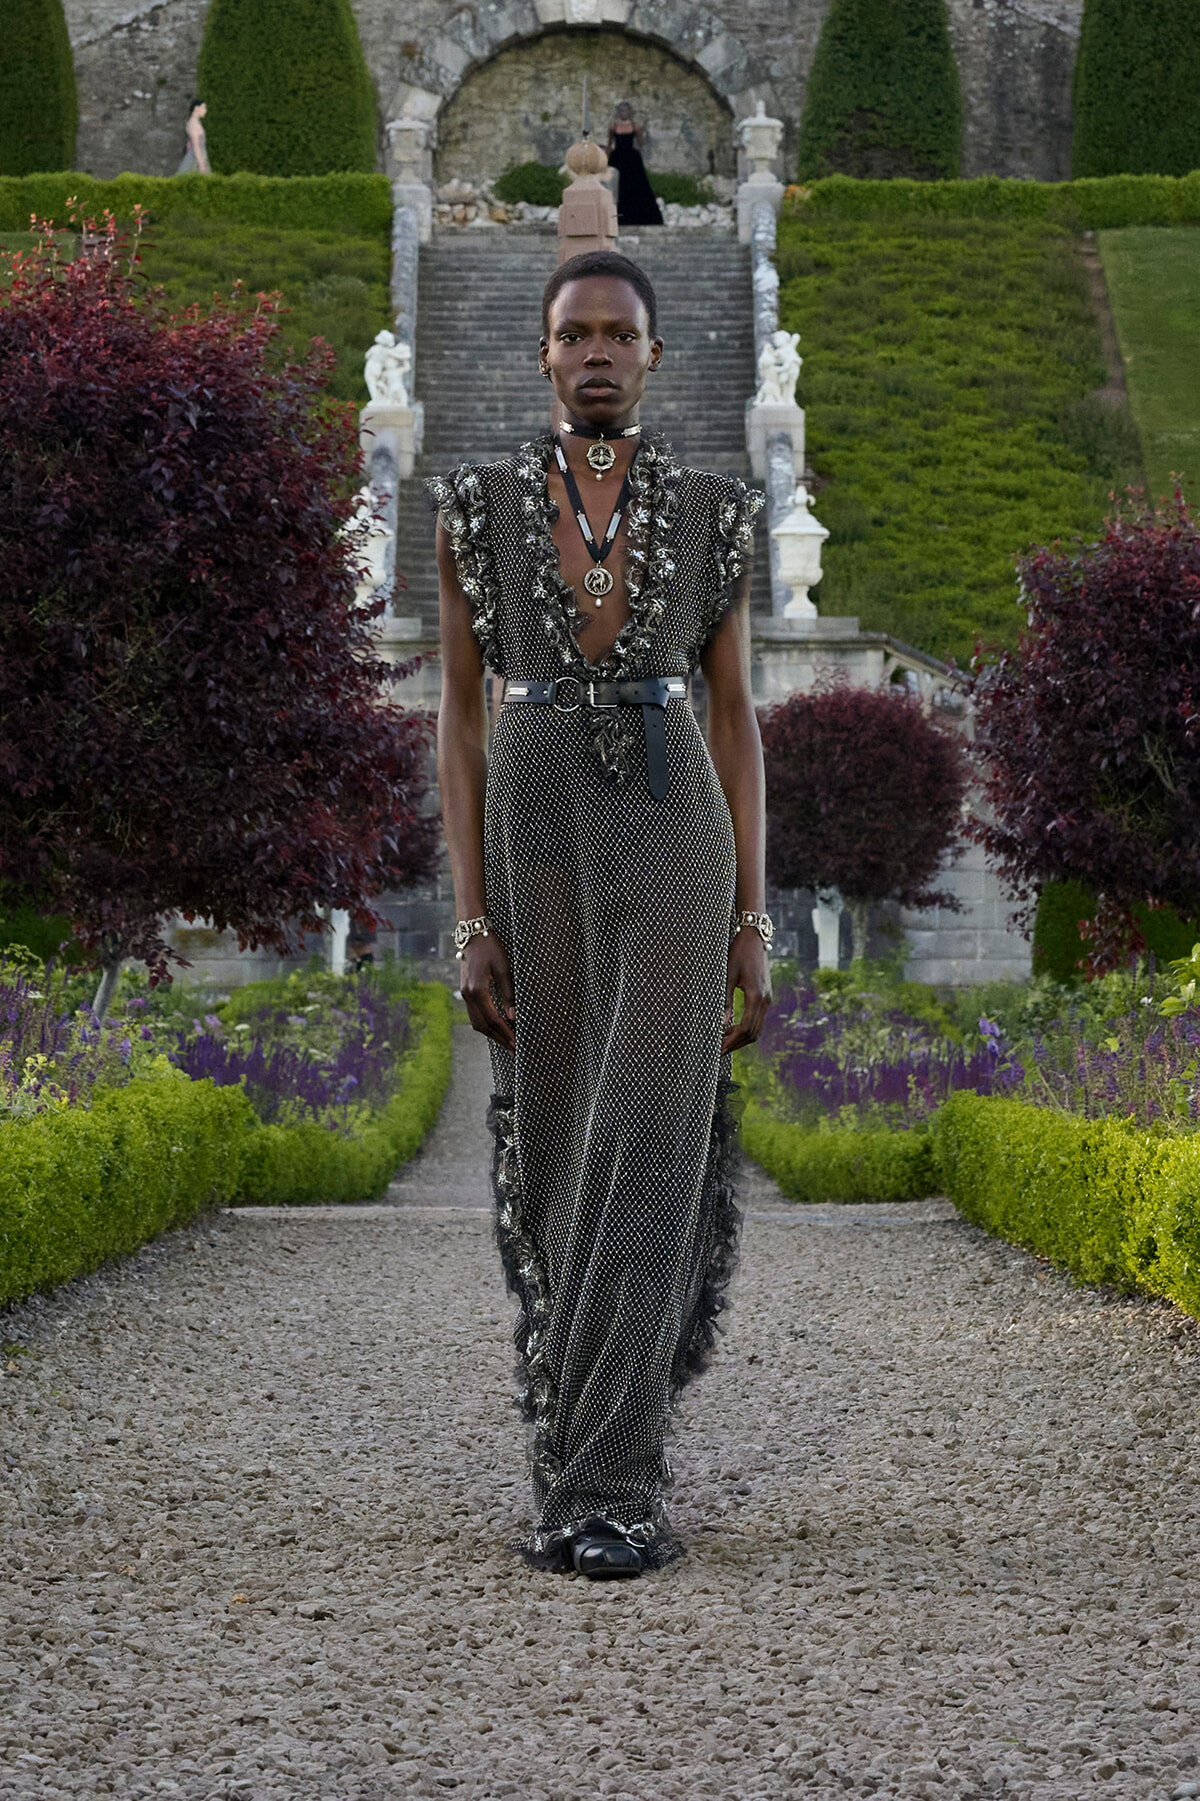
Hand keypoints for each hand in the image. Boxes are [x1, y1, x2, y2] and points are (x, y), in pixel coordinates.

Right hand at [460, 932, 515, 1050]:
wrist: (472, 933)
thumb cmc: (490, 947)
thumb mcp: (504, 968)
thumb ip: (508, 993)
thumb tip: (513, 1016)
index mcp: (477, 991)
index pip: (493, 1019)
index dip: (505, 1033)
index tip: (516, 1044)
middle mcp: (467, 995)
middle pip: (482, 1025)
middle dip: (498, 1039)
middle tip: (513, 1050)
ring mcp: (464, 994)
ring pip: (476, 1021)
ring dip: (491, 1033)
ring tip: (506, 1042)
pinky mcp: (466, 991)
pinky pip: (474, 1013)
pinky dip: (485, 1023)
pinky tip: (496, 1027)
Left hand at [722, 926, 771, 1053]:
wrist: (755, 937)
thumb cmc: (738, 953)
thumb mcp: (727, 976)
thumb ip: (725, 1001)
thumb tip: (722, 1024)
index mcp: (756, 996)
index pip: (746, 1028)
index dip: (732, 1041)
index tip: (718, 1049)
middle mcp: (765, 1000)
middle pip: (753, 1033)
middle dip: (736, 1044)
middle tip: (718, 1052)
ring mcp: (767, 999)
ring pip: (757, 1028)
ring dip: (741, 1038)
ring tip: (724, 1044)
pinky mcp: (765, 996)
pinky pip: (757, 1019)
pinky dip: (746, 1028)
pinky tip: (731, 1029)